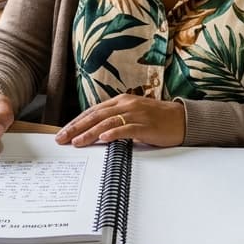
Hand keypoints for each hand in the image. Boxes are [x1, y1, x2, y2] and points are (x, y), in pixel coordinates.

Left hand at [55, 95, 185, 147]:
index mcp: (121, 101)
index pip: (93, 111)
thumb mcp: (133, 115)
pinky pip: (127, 129)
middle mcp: (126, 104)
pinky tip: (103, 139)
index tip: (63, 132)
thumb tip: (96, 133)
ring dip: (90, 133)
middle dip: (76, 128)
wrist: (182, 119)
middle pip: (95, 116)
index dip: (76, 121)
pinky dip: (113, 134)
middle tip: (62, 138)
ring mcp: (136, 114)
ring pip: (107, 123)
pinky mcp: (146, 125)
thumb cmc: (157, 119)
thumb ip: (116, 120)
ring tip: (77, 142)